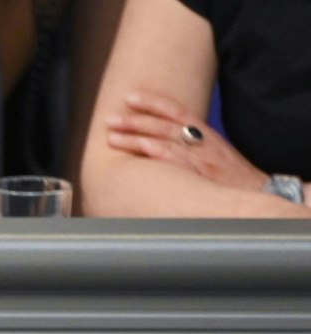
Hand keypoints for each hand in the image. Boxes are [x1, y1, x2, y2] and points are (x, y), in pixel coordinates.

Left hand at [104, 92, 266, 192]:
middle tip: (110, 119)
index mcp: (207, 137)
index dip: (153, 103)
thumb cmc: (235, 183)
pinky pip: (176, 159)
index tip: (131, 96)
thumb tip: (164, 149)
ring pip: (165, 139)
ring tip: (112, 136)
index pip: (178, 112)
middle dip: (136, 119)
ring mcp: (201, 158)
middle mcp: (203, 143)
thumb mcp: (217, 160)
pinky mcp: (200, 174)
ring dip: (136, 136)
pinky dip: (157, 151)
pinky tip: (140, 147)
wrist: (261, 198)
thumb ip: (194, 151)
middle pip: (165, 124)